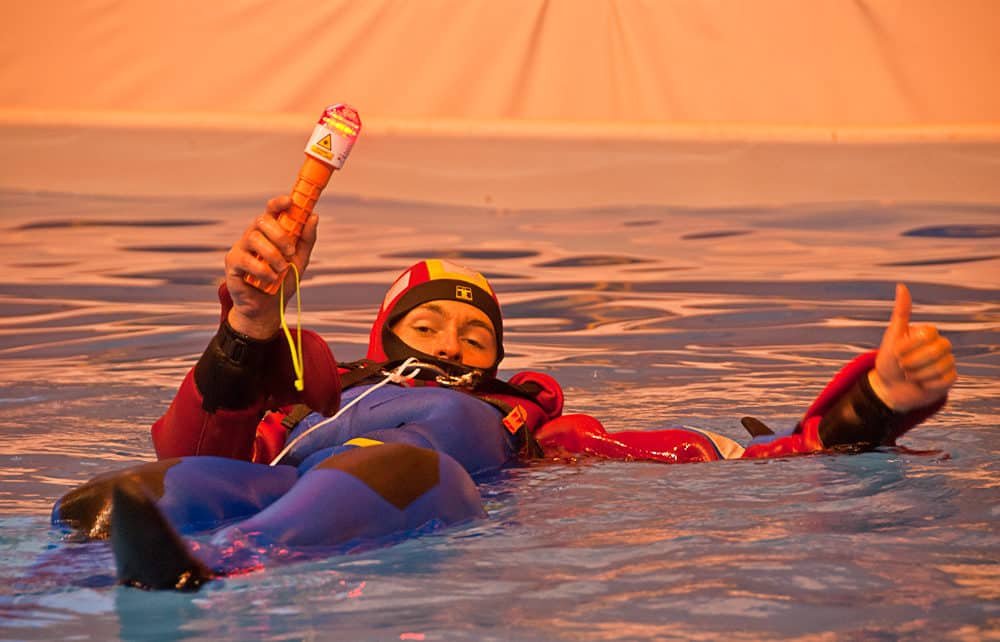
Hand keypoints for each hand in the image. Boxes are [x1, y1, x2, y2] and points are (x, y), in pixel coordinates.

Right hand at [224, 195, 318, 337]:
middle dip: (279, 234)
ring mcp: (241, 248)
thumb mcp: (300, 260)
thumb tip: (314, 216)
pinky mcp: (232, 263)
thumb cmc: (283, 282)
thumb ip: (306, 239)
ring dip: (273, 254)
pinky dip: (262, 270)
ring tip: (281, 269)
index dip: (279, 203)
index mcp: (269, 232)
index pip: (271, 210)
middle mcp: (253, 236)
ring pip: (254, 238)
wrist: (269, 309)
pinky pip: (246, 259)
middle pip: (261, 220)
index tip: (290, 201)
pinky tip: (270, 279)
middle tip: (290, 251)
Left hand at [868, 284, 956, 411]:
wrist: (888, 388)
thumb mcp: (892, 336)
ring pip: (939, 367)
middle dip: (912, 361)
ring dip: (917, 374)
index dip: (908, 346)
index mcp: (928, 333)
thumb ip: (900, 312)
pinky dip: (926, 384)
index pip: (928, 334)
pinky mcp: (950, 379)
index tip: (897, 351)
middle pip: (936, 350)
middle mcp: (941, 345)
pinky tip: (921, 383)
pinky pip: (943, 381)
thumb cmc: (889, 360)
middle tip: (903, 366)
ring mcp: (948, 362)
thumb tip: (901, 285)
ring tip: (911, 375)